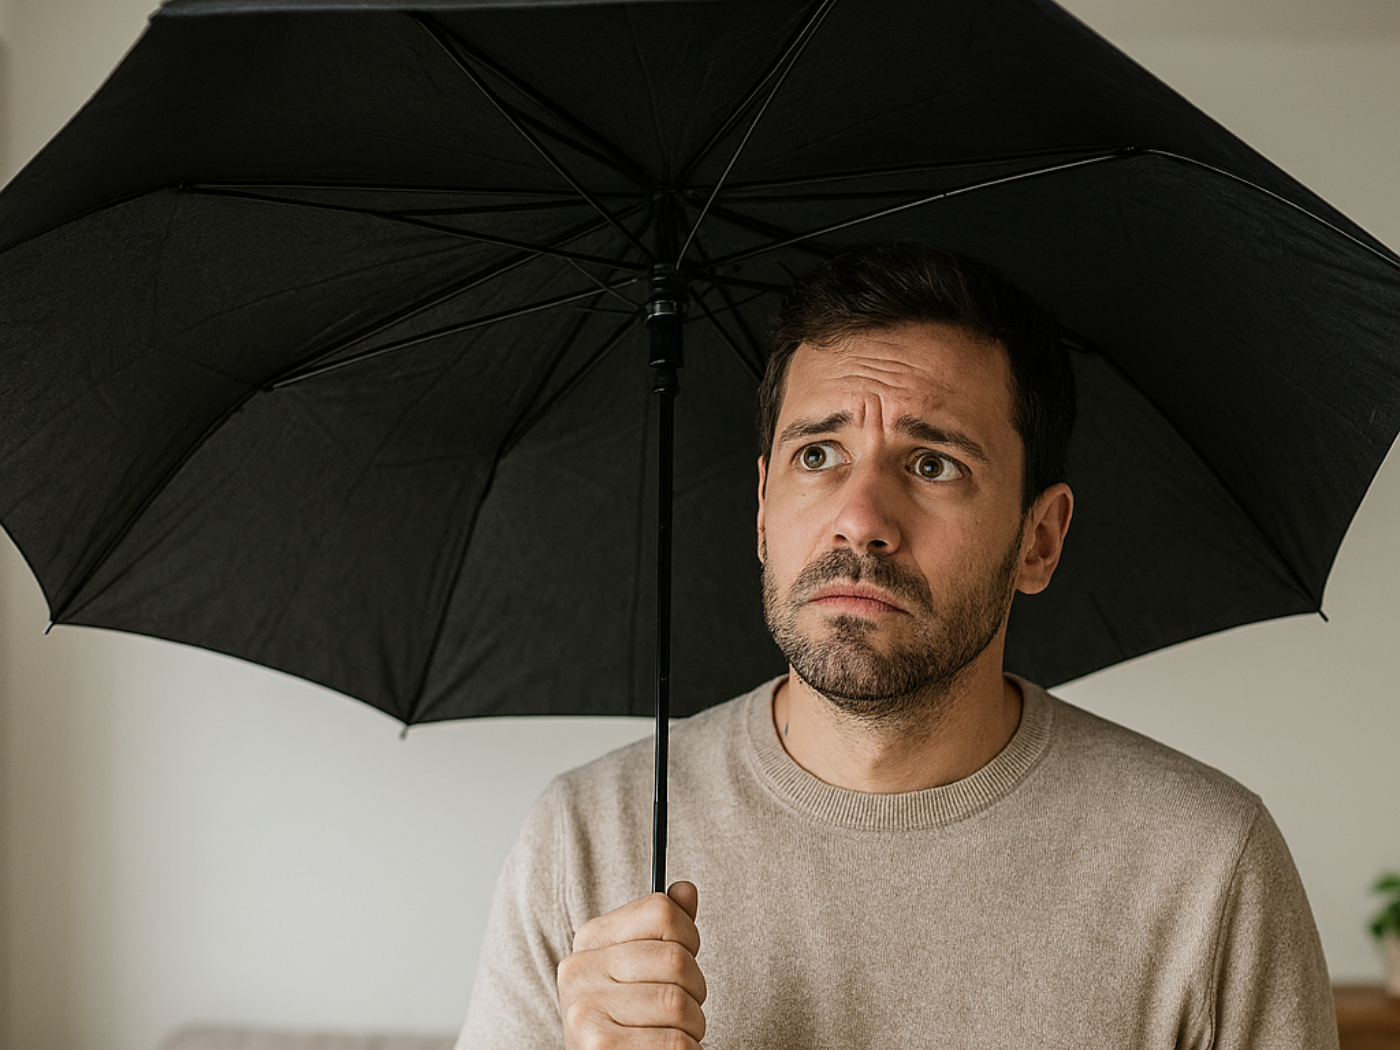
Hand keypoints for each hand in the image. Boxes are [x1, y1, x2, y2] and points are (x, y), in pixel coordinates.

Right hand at [558, 881, 706, 1048]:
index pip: (662, 911)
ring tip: (670, 1033)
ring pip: (678, 1003)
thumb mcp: (642, 968)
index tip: (679, 965)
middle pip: (676, 959)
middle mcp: (579, 970)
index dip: (689, 939)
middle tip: (679, 1010)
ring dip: (692, 1026)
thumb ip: (664, 929)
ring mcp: (585, 1010)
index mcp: (590, 939)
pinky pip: (675, 1042)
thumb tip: (686, 890)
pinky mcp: (599, 1048)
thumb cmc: (631, 1019)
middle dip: (694, 989)